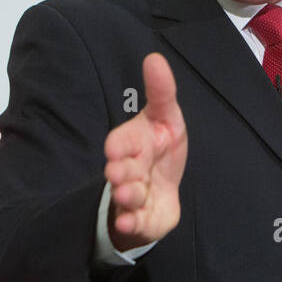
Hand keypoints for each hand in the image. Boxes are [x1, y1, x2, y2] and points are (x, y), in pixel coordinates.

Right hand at [104, 52, 186, 250]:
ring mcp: (134, 196)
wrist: (162, 189)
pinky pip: (134, 222)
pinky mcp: (142, 219)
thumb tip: (154, 57)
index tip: (114, 149)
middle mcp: (129, 170)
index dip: (119, 145)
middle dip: (120, 172)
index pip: (122, 141)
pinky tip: (128, 222)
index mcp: (134, 144)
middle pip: (122, 170)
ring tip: (128, 194)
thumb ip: (161, 91)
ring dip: (127, 195)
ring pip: (127, 196)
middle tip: (117, 173)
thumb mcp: (167, 117)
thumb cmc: (160, 147)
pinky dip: (130, 223)